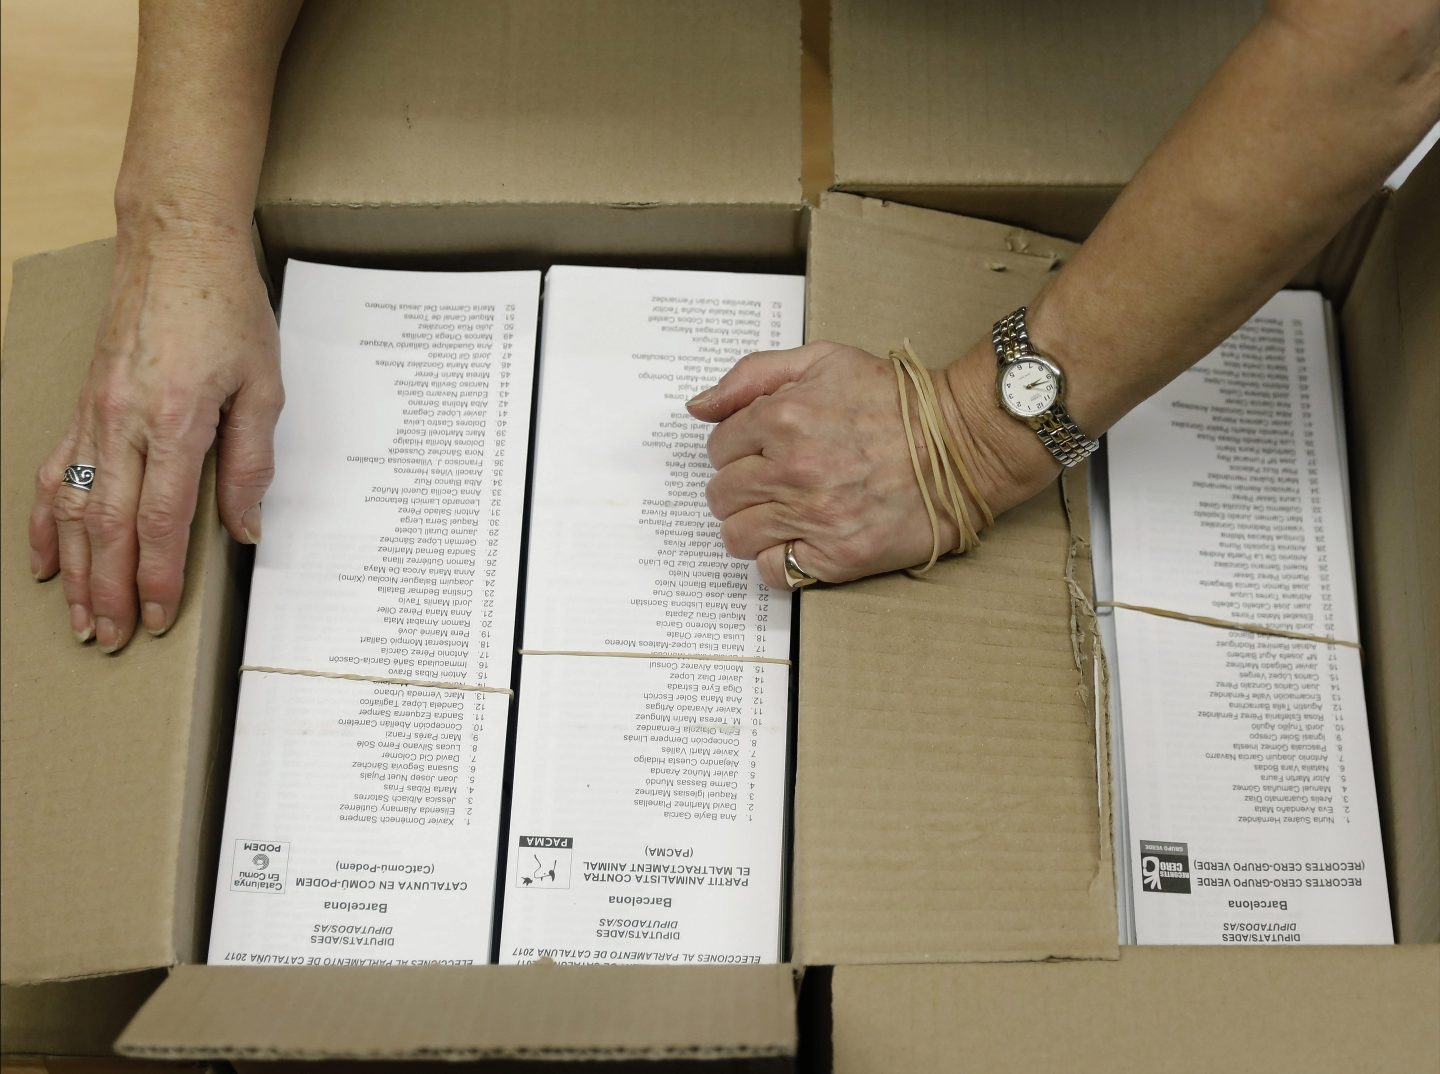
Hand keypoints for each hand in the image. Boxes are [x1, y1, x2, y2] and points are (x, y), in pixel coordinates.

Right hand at [29, 227, 282, 651]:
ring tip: (79, 617)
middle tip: (114, 640)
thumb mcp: (264, 386)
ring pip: (73, 508)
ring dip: (75, 570)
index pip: (161, 520)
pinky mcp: (82, 404)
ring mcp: (93, 414)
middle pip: (109, 526)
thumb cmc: (228, 310)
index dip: (160, 576)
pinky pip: (55, 471)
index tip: (161, 617)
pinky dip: (46, 520)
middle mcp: (122, 422)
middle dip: (111, 590)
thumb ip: (250, 462)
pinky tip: (45, 558)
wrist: (178, 246)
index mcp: (174, 421)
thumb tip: (243, 529)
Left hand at [688, 340, 1057, 588]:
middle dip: (739, 489)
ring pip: (737, 536)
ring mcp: (814, 517)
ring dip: (751, 527)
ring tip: (782, 515)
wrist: (962, 445)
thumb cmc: (896, 402)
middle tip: (773, 484)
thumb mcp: (824, 360)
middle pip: (720, 494)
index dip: (738, 450)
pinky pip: (774, 571)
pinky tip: (799, 541)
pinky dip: (778, 560)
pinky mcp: (838, 557)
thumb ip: (753, 375)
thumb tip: (699, 407)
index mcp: (783, 417)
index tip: (763, 452)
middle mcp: (792, 469)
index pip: (718, 448)